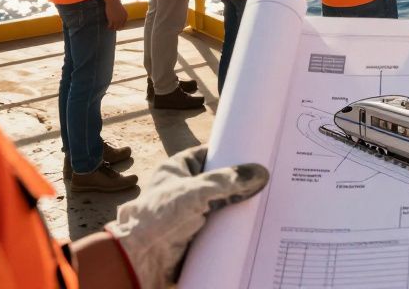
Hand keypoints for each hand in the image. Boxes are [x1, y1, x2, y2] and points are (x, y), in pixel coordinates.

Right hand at [104, 0, 127, 30]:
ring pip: (115, 27)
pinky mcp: (111, 20)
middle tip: (113, 28)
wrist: (113, 1)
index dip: (120, 26)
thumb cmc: (116, 4)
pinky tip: (107, 26)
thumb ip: (121, 14)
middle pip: (120, 27)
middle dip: (116, 28)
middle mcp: (122, 19)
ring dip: (112, 28)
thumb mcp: (121, 10)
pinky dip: (109, 27)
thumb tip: (119, 19)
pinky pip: (110, 26)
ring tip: (110, 28)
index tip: (117, 26)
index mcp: (125, 16)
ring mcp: (117, 20)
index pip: (123, 24)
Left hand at [105, 145, 268, 288]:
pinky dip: (235, 225)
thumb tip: (260, 173)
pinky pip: (221, 225)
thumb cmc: (158, 218)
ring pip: (223, 203)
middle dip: (241, 181)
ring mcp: (191, 211)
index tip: (255, 152)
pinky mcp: (197, 232)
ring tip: (267, 200)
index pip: (210, 153)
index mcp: (178, 168)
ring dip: (240, 205)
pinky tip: (255, 223)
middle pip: (220, 180)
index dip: (231, 150)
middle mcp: (185, 188)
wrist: (140, 258)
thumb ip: (227, 181)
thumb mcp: (195, 191)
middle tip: (267, 178)